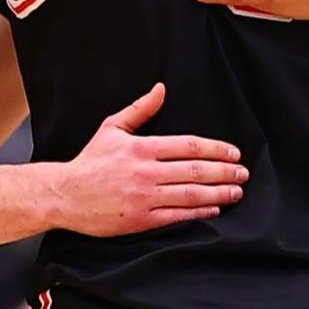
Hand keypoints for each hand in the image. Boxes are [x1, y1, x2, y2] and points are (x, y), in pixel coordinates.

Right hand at [51, 83, 246, 235]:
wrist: (65, 195)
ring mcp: (145, 197)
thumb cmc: (90, 161)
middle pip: (196, 170)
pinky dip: (199, 212)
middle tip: (243, 173)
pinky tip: (214, 208)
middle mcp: (147, 172)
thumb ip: (140, 109)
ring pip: (191, 194)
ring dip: (219, 192)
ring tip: (236, 191)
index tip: (233, 153)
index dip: (217, 149)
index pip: (189, 146)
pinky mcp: (141, 219)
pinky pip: (177, 216)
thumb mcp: (112, 128)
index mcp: (142, 148)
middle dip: (225, 172)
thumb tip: (161, 89)